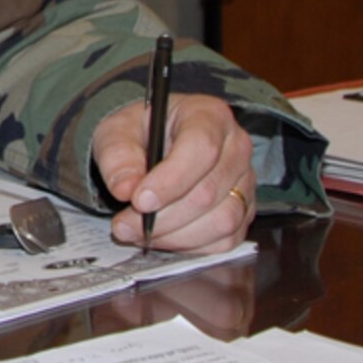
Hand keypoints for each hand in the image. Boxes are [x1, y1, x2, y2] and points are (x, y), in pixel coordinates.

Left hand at [93, 93, 253, 252]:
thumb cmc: (141, 133)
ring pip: (221, 221)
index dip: (170, 180)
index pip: (201, 148)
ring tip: (138, 231)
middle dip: (162, 217)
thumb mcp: (117, 132)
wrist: (155, 143)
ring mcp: (245, 182)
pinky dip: (190, 246)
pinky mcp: (244, 212)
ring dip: (174, 235)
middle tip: (124, 224)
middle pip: (208, 192)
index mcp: (210, 116)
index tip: (138, 200)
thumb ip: (118, 157)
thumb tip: (125, 189)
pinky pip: (225, 240)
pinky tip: (163, 236)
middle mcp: (237, 148)